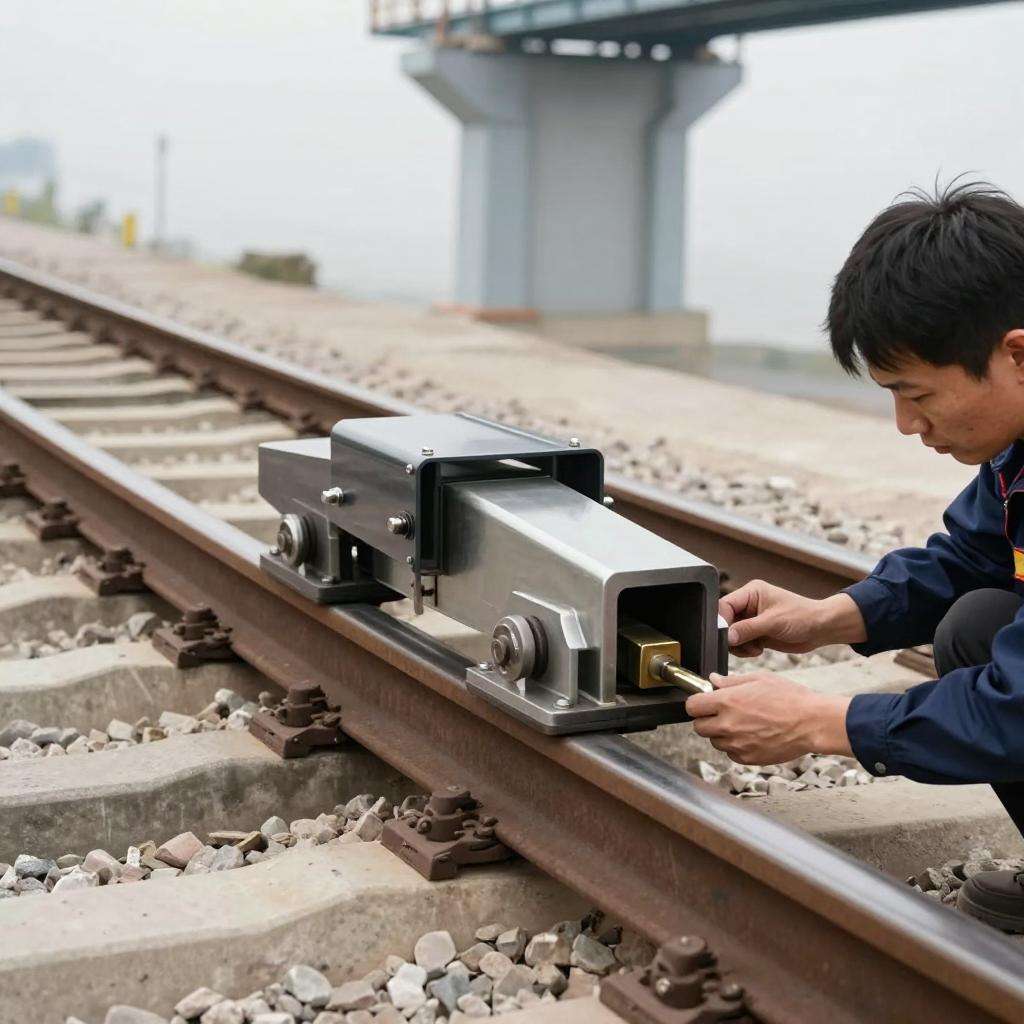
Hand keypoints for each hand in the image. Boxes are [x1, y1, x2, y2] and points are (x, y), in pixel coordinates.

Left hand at [685, 671, 852, 764]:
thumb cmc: (790, 698)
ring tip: (742, 724)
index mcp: (727, 702)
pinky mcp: (748, 758)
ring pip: (715, 742)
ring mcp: (737, 744)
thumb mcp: (759, 679)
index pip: (691, 706)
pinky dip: (735, 747)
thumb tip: (713, 680)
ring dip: (721, 734)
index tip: (704, 701)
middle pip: (699, 727)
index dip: (697, 703)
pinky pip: (731, 754)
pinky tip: (750, 736)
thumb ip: (731, 681)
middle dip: (707, 719)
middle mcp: (728, 725)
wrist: (812, 723)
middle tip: (722, 713)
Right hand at [720, 580, 866, 656]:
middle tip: (743, 644)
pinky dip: (745, 650)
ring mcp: (752, 619)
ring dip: (740, 645)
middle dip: (732, 636)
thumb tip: (726, 636)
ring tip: (754, 648)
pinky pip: (740, 643)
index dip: (722, 622)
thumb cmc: (803, 616)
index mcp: (751, 593)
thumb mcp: (773, 621)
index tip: (726, 636)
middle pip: (726, 621)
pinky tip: (758, 650)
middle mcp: (749, 605)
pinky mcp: (756, 633)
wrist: (821, 629)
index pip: (725, 605)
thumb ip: (748, 628)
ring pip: (731, 634)